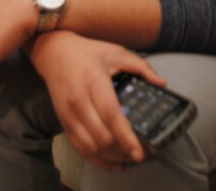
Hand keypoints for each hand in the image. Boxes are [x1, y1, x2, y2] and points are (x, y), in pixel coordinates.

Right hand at [30, 30, 165, 171]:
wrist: (54, 52)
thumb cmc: (86, 53)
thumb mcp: (116, 52)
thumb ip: (141, 67)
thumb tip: (161, 84)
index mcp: (94, 81)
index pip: (111, 115)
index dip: (126, 137)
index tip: (140, 152)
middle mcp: (79, 100)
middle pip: (101, 136)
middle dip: (123, 151)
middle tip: (141, 154)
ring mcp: (69, 114)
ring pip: (90, 147)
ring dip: (111, 157)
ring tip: (129, 158)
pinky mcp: (63, 122)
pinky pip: (79, 148)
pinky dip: (97, 159)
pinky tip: (112, 162)